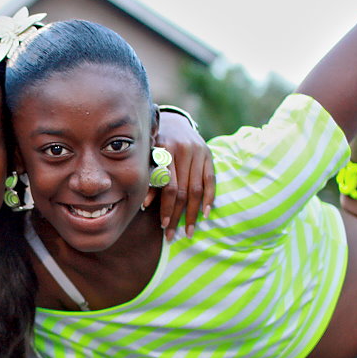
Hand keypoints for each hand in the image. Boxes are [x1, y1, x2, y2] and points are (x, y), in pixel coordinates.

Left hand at [155, 111, 214, 240]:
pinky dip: (209, 198)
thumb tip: (145, 204)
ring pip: (197, 189)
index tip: (162, 225)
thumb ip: (148, 177)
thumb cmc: (154, 144)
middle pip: (183, 191)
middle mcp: (184, 150)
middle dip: (178, 216)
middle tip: (173, 235)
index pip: (168, 186)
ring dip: (193, 213)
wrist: (174, 122)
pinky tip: (205, 214)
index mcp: (165, 149)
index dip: (166, 207)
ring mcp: (199, 152)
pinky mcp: (209, 155)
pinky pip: (211, 180)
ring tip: (189, 231)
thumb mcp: (146, 156)